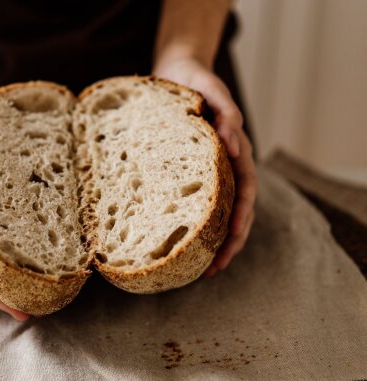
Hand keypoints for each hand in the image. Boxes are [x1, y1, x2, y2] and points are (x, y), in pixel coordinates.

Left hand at [154, 57, 257, 276]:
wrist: (174, 73)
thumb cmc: (191, 80)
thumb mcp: (208, 87)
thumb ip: (223, 110)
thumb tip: (233, 140)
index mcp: (233, 150)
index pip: (245, 190)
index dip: (241, 218)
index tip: (232, 241)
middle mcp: (224, 165)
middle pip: (235, 210)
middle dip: (228, 241)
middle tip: (213, 269)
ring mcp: (208, 171)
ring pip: (217, 212)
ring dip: (213, 241)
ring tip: (201, 268)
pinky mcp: (189, 172)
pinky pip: (196, 202)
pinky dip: (193, 225)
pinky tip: (182, 243)